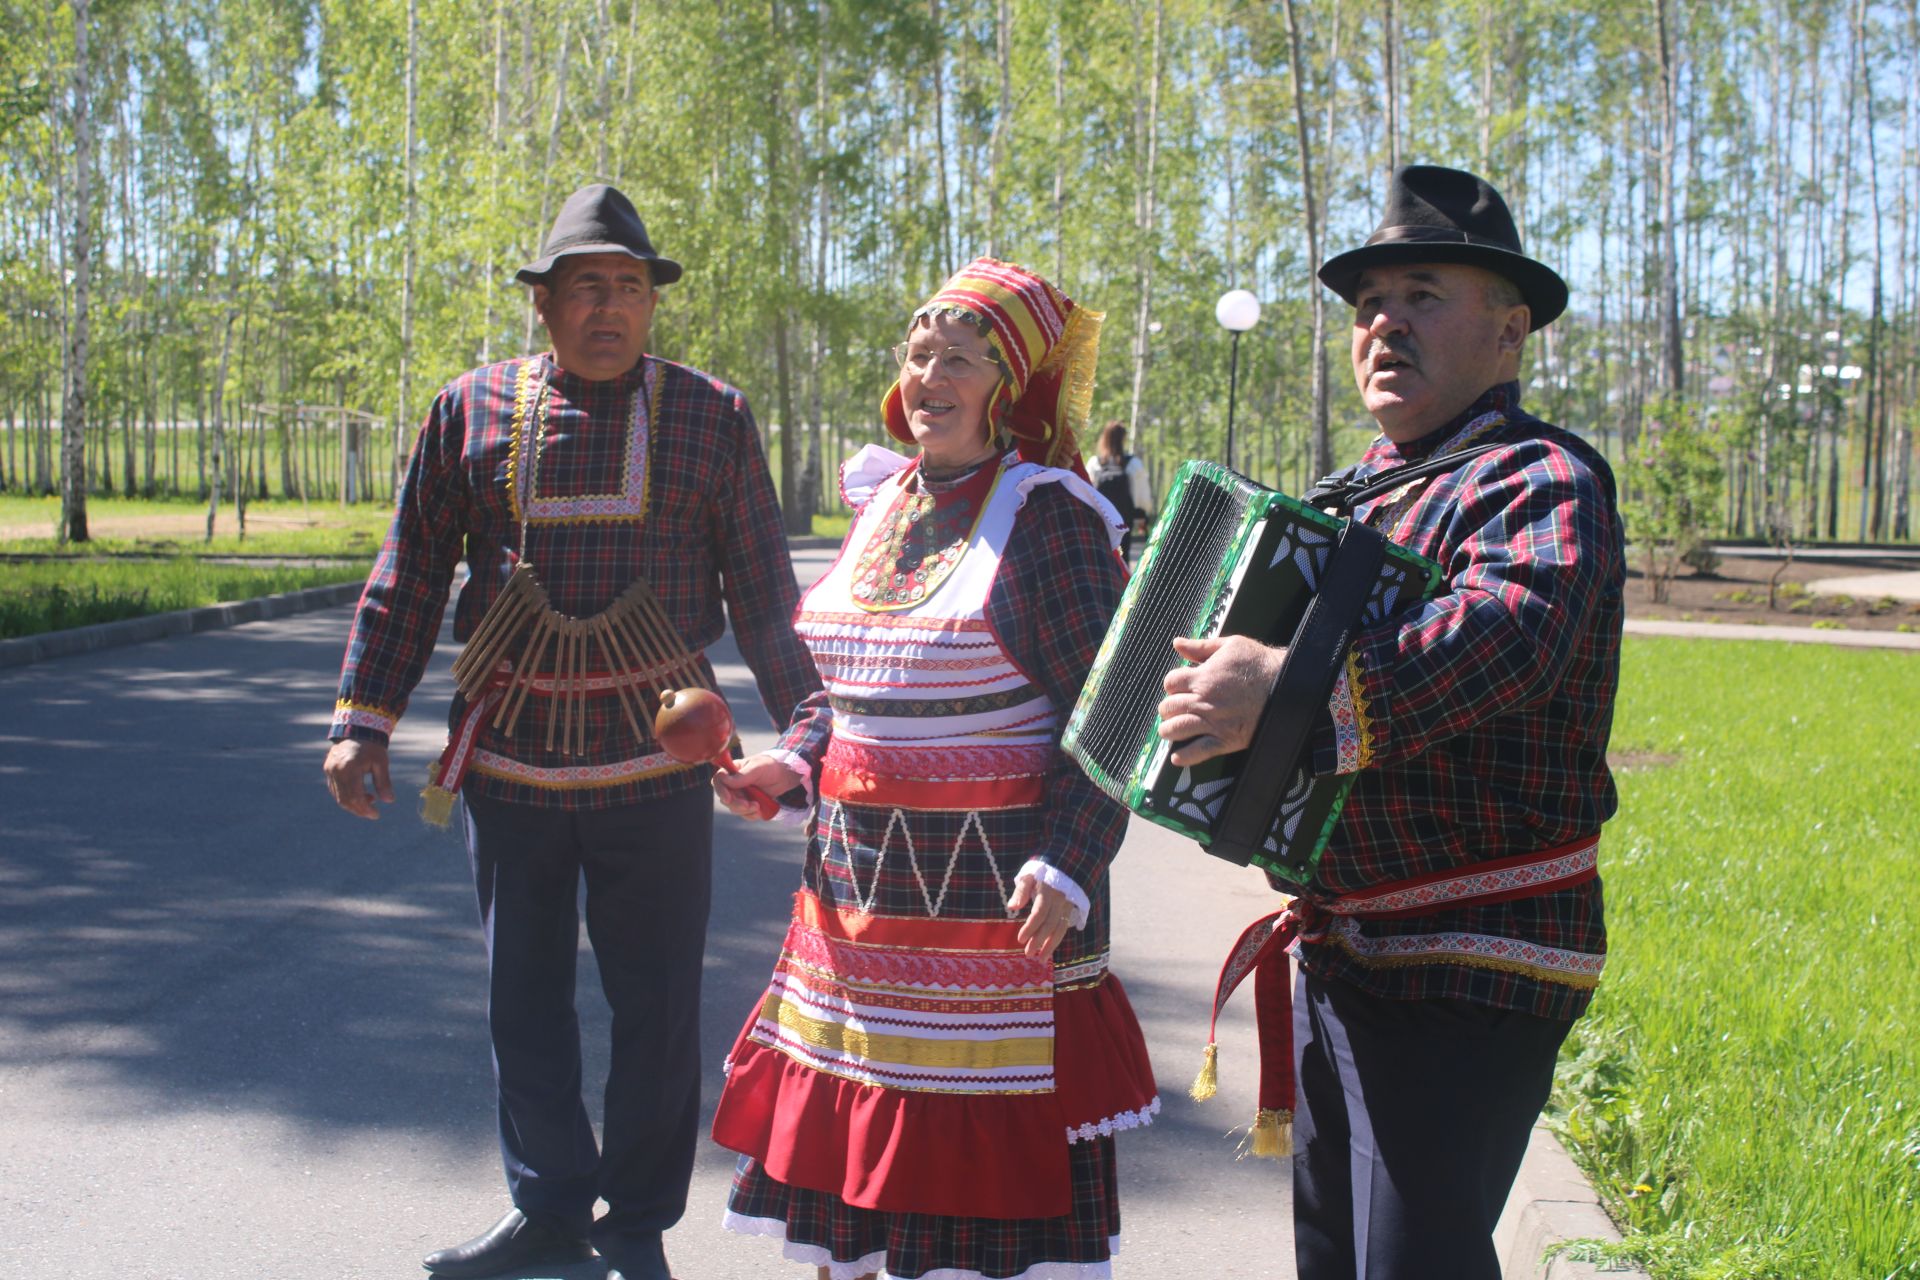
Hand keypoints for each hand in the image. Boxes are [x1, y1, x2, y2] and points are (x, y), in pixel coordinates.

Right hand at [324, 738, 394, 819]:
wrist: (357, 730)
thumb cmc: (372, 746)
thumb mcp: (381, 763)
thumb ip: (384, 782)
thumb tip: (389, 801)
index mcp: (350, 768)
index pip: (355, 797)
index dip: (365, 809)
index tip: (376, 815)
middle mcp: (336, 770)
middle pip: (345, 800)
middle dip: (359, 810)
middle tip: (372, 813)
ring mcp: (330, 770)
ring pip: (338, 796)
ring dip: (353, 804)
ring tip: (370, 801)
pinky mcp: (327, 770)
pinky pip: (335, 789)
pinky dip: (346, 796)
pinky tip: (360, 794)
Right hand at [713, 753, 804, 820]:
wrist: (785, 776)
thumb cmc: (770, 766)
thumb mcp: (757, 768)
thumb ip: (741, 776)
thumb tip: (724, 779)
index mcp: (731, 771)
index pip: (718, 781)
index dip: (721, 790)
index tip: (729, 799)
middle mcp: (733, 784)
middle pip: (725, 798)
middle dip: (736, 804)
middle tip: (748, 805)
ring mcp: (740, 795)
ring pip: (734, 808)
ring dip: (745, 810)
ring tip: (757, 806)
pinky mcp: (748, 804)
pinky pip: (745, 814)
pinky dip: (751, 814)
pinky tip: (760, 810)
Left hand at [1007, 875, 1075, 958]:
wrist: (1066, 864)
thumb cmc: (1041, 871)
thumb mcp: (1029, 876)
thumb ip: (1021, 891)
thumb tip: (1012, 907)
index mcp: (1048, 892)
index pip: (1039, 913)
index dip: (1030, 928)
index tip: (1020, 939)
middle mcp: (1060, 901)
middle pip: (1049, 924)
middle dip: (1039, 941)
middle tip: (1028, 954)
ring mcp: (1068, 906)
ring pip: (1060, 928)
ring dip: (1050, 945)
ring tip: (1041, 959)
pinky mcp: (1072, 909)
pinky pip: (1065, 927)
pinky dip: (1057, 940)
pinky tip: (1050, 949)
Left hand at [1156, 634, 1287, 766]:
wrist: (1286, 686)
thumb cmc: (1258, 663)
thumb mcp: (1230, 645)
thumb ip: (1201, 646)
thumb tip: (1178, 643)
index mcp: (1202, 677)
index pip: (1171, 683)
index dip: (1172, 684)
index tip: (1177, 687)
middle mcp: (1203, 701)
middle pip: (1169, 707)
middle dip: (1167, 708)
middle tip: (1171, 710)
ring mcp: (1213, 722)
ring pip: (1177, 729)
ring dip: (1168, 730)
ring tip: (1168, 730)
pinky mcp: (1225, 739)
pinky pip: (1199, 752)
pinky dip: (1184, 756)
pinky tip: (1177, 757)